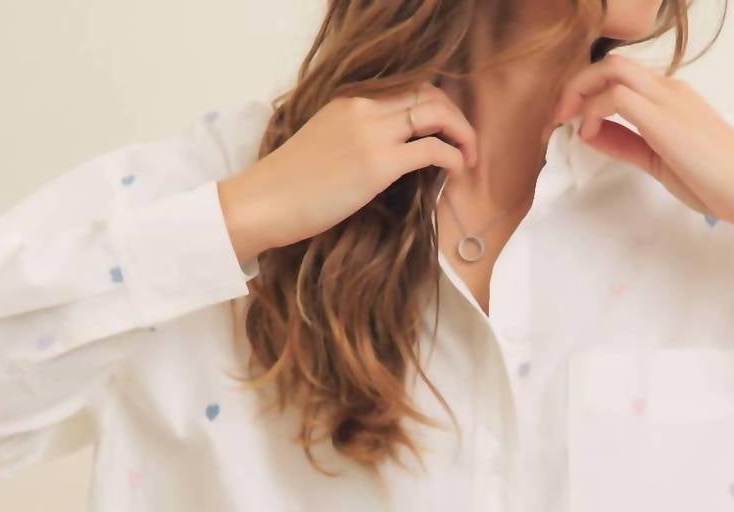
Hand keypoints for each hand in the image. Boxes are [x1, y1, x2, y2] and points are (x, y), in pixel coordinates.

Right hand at [217, 82, 477, 261]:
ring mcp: (372, 133)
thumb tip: (391, 157)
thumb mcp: (327, 146)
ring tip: (469, 160)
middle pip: (429, 94)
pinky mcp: (379, 164)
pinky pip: (432, 149)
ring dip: (462, 134)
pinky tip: (457, 171)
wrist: (264, 201)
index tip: (448, 131)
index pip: (408, 88)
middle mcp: (364, 107)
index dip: (437, 106)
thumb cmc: (290, 187)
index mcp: (351, 100)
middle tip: (467, 146)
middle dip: (457, 118)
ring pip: (436, 114)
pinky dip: (453, 157)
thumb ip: (358, 140)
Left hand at [548, 56, 733, 260]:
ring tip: (564, 124)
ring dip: (578, 93)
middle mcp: (668, 90)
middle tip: (556, 119)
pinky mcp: (665, 117)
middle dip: (575, 86)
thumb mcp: (661, 162)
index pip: (620, 79)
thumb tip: (590, 133)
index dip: (586, 94)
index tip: (567, 123)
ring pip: (611, 70)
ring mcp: (668, 99)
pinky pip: (616, 96)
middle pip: (610, 64)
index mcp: (671, 99)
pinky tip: (588, 135)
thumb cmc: (718, 182)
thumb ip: (627, 144)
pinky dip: (593, 111)